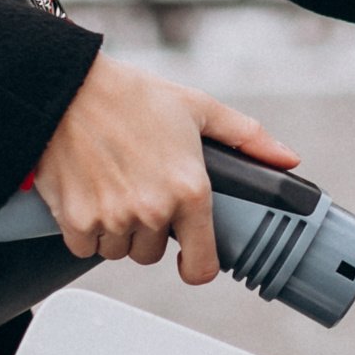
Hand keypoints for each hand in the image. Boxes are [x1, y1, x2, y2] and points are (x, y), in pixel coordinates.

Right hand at [32, 55, 296, 285]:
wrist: (66, 87)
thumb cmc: (131, 95)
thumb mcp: (198, 107)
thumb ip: (247, 137)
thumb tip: (288, 159)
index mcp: (190, 190)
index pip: (201, 266)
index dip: (195, 264)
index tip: (188, 258)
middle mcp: (153, 210)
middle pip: (152, 254)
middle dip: (147, 231)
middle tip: (139, 191)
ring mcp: (114, 218)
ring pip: (118, 252)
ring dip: (115, 231)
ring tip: (112, 187)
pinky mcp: (76, 221)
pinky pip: (84, 248)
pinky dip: (83, 230)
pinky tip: (86, 194)